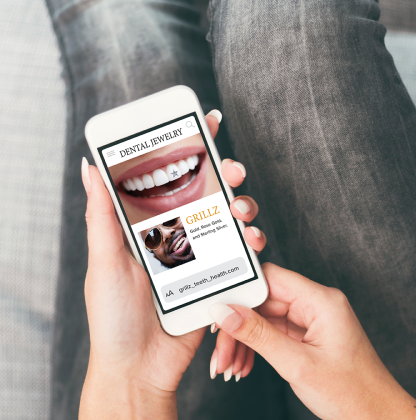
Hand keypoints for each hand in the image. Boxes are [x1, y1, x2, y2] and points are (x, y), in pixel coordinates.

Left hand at [79, 110, 265, 418]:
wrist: (140, 367)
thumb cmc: (114, 317)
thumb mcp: (104, 261)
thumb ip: (103, 216)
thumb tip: (90, 168)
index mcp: (147, 226)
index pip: (167, 179)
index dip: (187, 148)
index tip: (204, 120)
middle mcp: (176, 235)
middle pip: (207, 193)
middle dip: (225, 175)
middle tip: (232, 170)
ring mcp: (200, 256)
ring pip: (229, 219)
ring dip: (242, 206)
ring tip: (241, 210)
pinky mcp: (219, 276)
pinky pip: (241, 252)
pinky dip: (252, 241)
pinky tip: (252, 239)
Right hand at [209, 264, 415, 419]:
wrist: (377, 415)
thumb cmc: (352, 392)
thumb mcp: (298, 364)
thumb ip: (259, 335)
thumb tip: (226, 313)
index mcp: (322, 300)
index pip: (272, 277)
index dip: (241, 290)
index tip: (216, 308)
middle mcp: (318, 304)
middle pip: (264, 300)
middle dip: (238, 326)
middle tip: (220, 353)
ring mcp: (313, 320)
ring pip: (266, 318)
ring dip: (244, 341)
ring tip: (229, 367)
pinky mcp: (309, 335)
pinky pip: (274, 332)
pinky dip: (257, 348)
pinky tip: (244, 365)